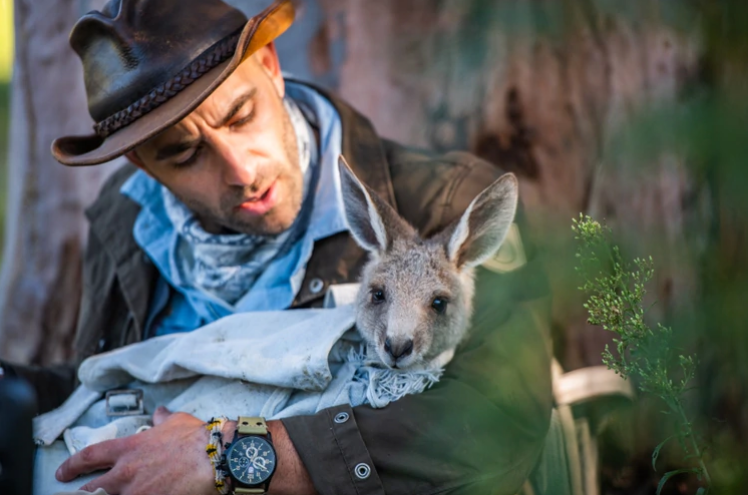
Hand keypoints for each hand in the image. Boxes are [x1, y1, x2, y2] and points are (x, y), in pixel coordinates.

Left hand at [56, 406, 215, 494]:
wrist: (213, 457)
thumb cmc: (196, 438)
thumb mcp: (177, 422)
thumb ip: (164, 419)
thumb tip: (161, 413)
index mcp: (129, 449)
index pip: (90, 456)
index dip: (72, 466)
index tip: (64, 473)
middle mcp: (126, 473)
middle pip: (91, 489)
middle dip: (82, 494)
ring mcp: (136, 492)